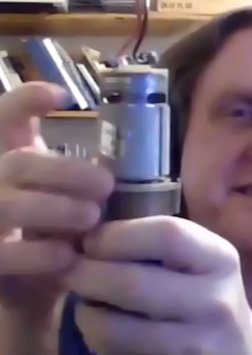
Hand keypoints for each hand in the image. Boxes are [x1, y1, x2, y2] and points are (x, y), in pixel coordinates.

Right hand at [0, 83, 112, 314]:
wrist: (24, 284)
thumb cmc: (49, 230)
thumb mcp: (61, 195)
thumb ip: (74, 176)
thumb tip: (112, 161)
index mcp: (9, 157)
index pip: (5, 116)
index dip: (26, 100)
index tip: (64, 96)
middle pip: (20, 163)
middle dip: (66, 172)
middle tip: (106, 185)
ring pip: (10, 205)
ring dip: (55, 210)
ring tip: (92, 218)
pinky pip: (4, 254)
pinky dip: (38, 255)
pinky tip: (67, 257)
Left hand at [64, 216, 251, 354]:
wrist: (238, 349)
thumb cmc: (207, 290)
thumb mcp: (200, 257)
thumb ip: (161, 240)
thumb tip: (95, 230)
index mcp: (219, 259)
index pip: (167, 234)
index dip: (119, 234)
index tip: (92, 239)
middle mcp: (215, 302)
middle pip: (135, 284)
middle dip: (88, 274)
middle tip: (71, 268)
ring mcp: (198, 346)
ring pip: (119, 331)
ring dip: (87, 312)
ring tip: (83, 298)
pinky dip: (99, 341)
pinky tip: (102, 325)